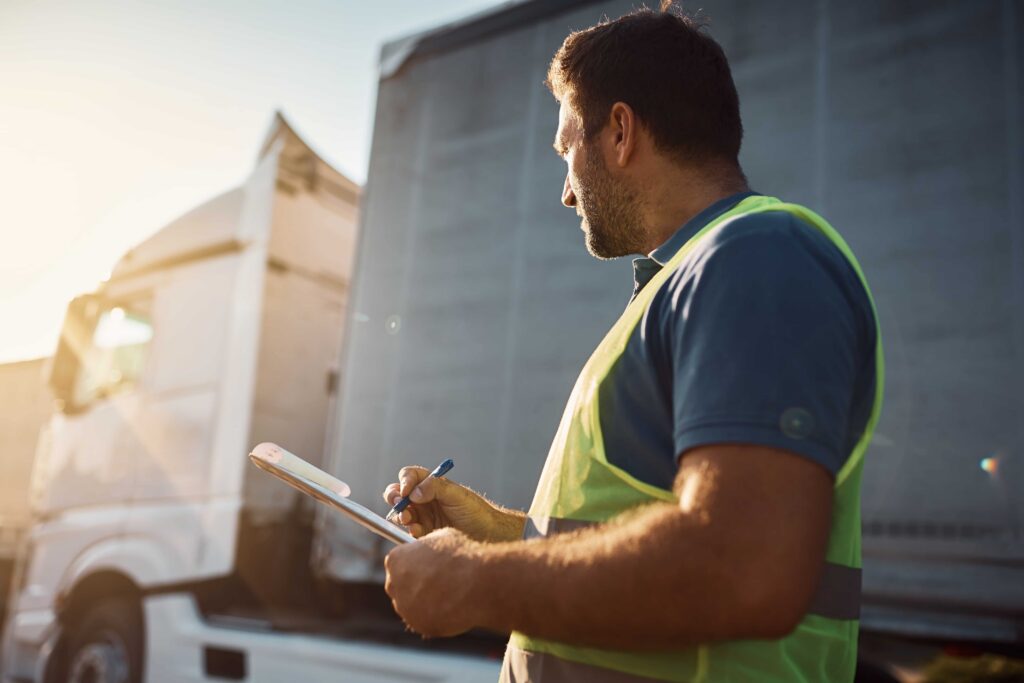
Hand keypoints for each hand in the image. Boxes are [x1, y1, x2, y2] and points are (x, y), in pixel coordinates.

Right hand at [383, 466, 521, 540]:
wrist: (488, 536)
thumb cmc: (476, 511)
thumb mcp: (457, 495)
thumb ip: (435, 488)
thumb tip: (413, 491)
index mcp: (432, 484)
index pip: (410, 476)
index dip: (405, 481)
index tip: (406, 491)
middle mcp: (424, 499)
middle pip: (399, 494)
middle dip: (394, 498)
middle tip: (399, 505)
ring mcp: (423, 517)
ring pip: (401, 513)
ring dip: (401, 515)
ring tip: (408, 520)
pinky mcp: (425, 534)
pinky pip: (410, 531)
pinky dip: (411, 530)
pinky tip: (419, 531)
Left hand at [384, 528, 481, 636]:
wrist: (477, 583)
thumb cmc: (461, 556)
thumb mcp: (440, 539)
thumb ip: (426, 548)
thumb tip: (429, 552)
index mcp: (396, 560)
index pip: (395, 563)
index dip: (410, 563)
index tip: (421, 565)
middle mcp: (395, 585)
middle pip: (397, 586)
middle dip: (410, 584)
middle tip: (430, 581)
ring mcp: (406, 608)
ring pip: (410, 605)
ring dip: (422, 601)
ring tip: (445, 594)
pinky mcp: (419, 625)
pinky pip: (424, 619)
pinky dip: (435, 615)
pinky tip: (451, 607)